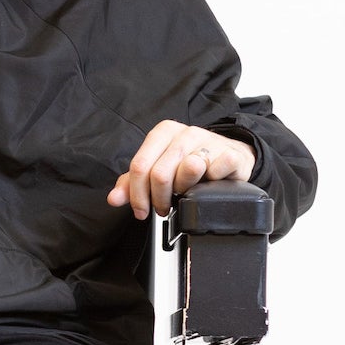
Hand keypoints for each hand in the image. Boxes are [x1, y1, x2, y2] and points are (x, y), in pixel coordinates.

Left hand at [107, 123, 256, 219]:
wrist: (229, 157)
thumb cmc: (190, 164)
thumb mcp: (158, 169)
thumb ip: (132, 183)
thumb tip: (114, 198)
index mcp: (163, 133)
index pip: (139, 166)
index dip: (137, 195)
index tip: (141, 211)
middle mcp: (185, 133)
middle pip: (160, 174)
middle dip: (159, 199)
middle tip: (164, 208)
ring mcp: (208, 141)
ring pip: (188, 170)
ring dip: (184, 191)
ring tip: (185, 194)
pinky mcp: (230, 153)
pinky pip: (216, 172)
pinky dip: (211, 184)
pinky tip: (209, 185)